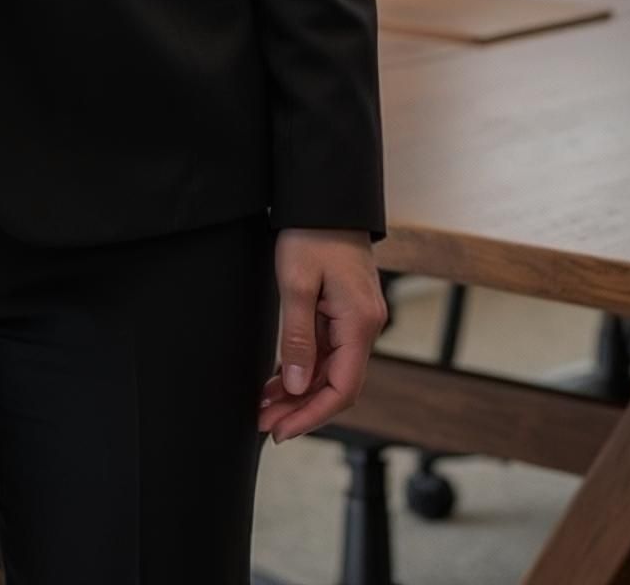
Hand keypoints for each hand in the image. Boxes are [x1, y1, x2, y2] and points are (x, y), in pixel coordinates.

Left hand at [258, 229, 387, 443]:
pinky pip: (327, 351)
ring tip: (264, 405)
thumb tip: (298, 386)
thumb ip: (298, 338)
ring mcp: (357, 319)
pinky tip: (278, 379)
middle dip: (301, 408)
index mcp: (360, 323)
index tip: (281, 430)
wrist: (326, 198)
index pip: (342, 388)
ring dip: (299, 391)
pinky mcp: (345, 311)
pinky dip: (303, 367)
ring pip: (330, 370)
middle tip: (264, 422)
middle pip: (336, 384)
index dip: (311, 415)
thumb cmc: (312, 233)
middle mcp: (365, 326)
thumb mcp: (296, 284)